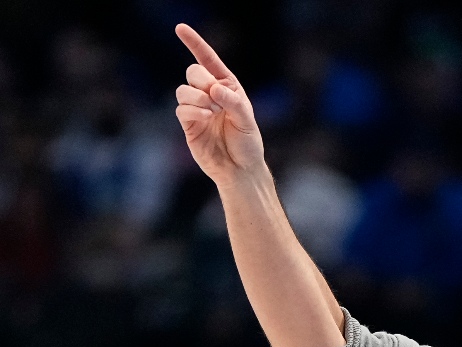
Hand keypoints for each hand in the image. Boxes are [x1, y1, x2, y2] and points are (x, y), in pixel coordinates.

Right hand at [174, 23, 264, 185]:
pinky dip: (193, 111)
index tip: (180, 28)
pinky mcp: (188, 124)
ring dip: (198, 98)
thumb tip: (214, 88)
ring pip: (183, 90)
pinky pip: (181, 109)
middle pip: (193, 72)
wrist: (240, 169)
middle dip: (203, 81)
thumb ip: (233, 102)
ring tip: (213, 112)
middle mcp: (210, 95)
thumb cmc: (247, 144)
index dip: (194, 43)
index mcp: (227, 87)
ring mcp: (197, 109)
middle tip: (217, 99)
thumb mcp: (247, 120)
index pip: (208, 61)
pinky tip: (207, 118)